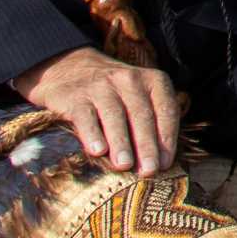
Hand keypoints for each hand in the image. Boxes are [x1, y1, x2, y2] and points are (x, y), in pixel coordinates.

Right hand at [16, 45, 181, 175]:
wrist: (69, 67)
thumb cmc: (114, 93)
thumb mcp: (138, 97)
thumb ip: (151, 122)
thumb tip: (159, 163)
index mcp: (153, 81)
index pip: (165, 110)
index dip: (167, 138)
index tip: (166, 163)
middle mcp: (129, 80)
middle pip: (141, 115)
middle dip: (147, 145)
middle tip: (149, 170)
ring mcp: (101, 86)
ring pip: (115, 115)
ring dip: (121, 142)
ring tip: (124, 165)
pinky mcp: (75, 96)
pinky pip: (86, 116)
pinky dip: (92, 134)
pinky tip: (97, 151)